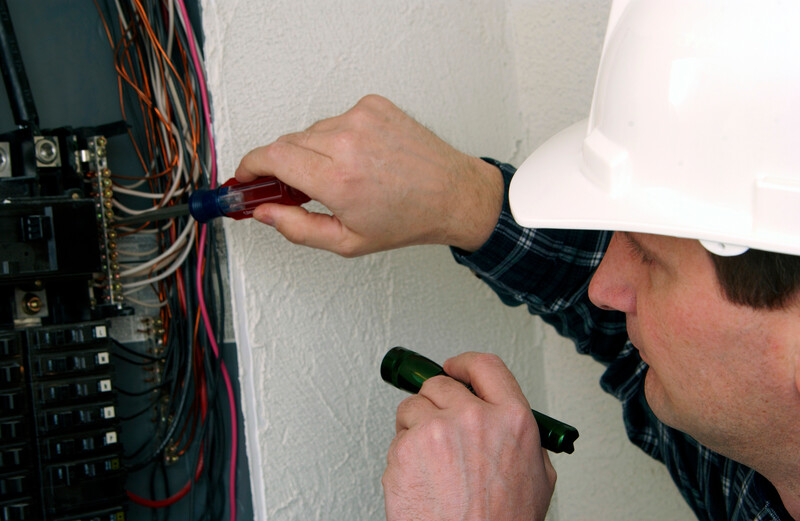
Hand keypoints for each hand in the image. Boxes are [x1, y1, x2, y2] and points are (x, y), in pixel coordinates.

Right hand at [235, 95, 502, 255]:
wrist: (451, 193)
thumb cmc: (407, 220)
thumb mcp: (347, 242)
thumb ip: (297, 228)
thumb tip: (264, 213)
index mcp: (338, 179)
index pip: (271, 158)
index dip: (249, 166)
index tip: (245, 177)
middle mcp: (348, 142)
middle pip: (286, 143)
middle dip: (281, 165)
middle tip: (293, 187)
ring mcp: (361, 118)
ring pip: (310, 131)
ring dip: (312, 152)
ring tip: (340, 175)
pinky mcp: (373, 105)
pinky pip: (336, 119)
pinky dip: (337, 137)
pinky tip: (359, 157)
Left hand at [382, 352, 555, 520]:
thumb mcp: (537, 477)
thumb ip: (525, 440)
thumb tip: (508, 423)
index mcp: (512, 419)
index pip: (485, 366)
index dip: (465, 364)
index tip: (454, 368)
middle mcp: (473, 417)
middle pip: (440, 384)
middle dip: (437, 404)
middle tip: (439, 430)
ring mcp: (436, 431)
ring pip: (412, 407)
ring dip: (416, 427)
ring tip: (432, 463)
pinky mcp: (405, 449)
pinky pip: (397, 435)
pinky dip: (403, 453)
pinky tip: (422, 477)